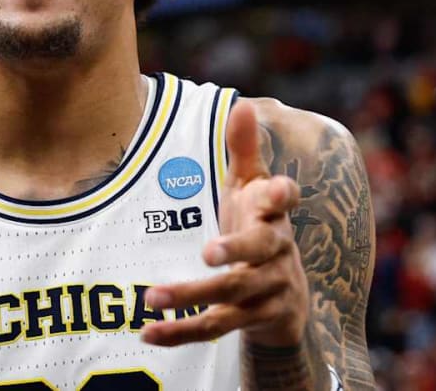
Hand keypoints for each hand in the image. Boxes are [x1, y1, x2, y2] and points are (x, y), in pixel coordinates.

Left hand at [141, 101, 308, 347]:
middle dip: (235, 252)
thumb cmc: (259, 226)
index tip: (275, 190)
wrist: (287, 296)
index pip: (285, 200)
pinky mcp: (254, 320)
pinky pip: (217, 328)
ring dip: (191, 297)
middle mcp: (277, 252)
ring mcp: (268, 289)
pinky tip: (149, 333)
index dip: (281, 194)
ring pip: (231, 296)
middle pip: (258, 252)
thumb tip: (242, 103)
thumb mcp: (252, 189)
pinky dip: (181, 332)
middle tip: (208, 252)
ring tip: (151, 297)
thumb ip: (244, 150)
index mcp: (275, 214)